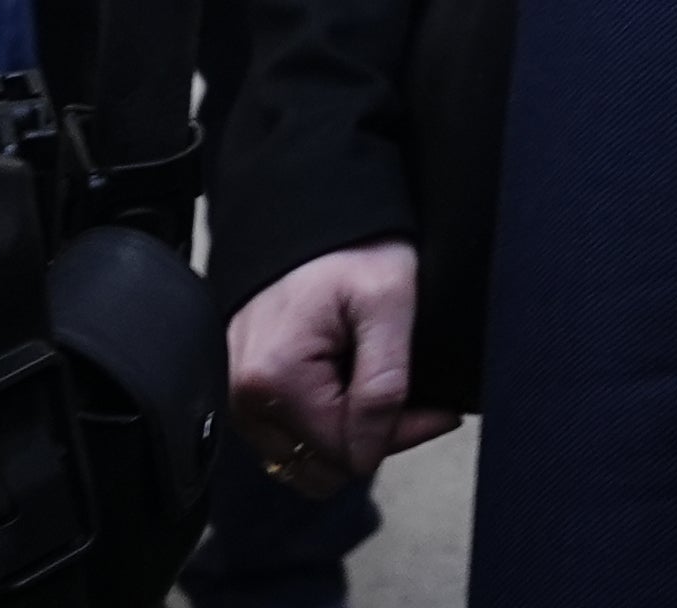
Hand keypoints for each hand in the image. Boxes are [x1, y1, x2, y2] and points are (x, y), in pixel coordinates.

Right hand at [223, 244, 451, 487]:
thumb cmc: (353, 246)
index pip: (347, 455)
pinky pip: (288, 437)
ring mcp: (239, 396)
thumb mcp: (389, 303)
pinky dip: (324, 422)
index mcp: (274, 379)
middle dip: (373, 440)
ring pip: (305, 458)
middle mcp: (243, 397)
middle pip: (322, 467)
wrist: (313, 210)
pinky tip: (348, 383)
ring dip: (347, 434)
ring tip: (374, 382)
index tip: (436, 406)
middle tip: (408, 394)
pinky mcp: (246, 390)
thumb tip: (369, 453)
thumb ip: (384, 385)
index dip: (401, 435)